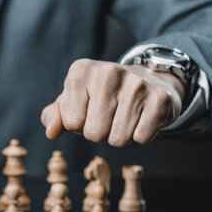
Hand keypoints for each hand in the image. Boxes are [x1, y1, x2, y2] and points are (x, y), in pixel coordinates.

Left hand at [40, 59, 185, 145]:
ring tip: (125, 116)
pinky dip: (140, 135)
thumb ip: (54, 117)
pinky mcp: (160, 98)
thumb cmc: (100, 97)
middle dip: (100, 133)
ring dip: (120, 136)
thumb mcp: (71, 101)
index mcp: (80, 71)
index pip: (71, 123)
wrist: (148, 81)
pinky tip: (141, 117)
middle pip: (94, 134)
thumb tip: (52, 132)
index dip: (79, 125)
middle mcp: (108, 72)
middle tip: (109, 116)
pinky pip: (141, 138)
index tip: (89, 110)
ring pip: (118, 139)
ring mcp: (137, 84)